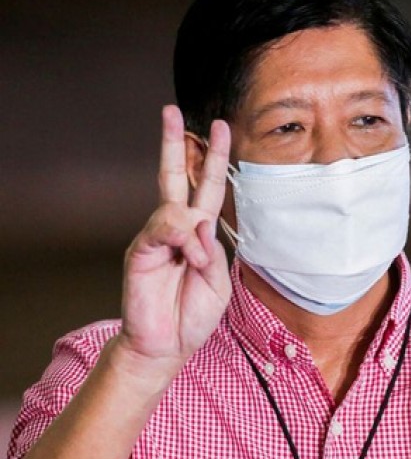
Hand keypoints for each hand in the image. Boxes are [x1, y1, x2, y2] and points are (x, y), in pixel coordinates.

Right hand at [116, 105, 231, 378]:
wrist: (167, 346)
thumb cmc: (193, 314)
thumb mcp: (219, 282)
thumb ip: (214, 251)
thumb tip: (198, 222)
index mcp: (200, 233)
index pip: (207, 187)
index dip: (215, 158)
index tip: (221, 128)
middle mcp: (176, 229)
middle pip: (175, 176)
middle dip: (176, 142)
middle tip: (173, 111)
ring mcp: (156, 237)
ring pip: (176, 208)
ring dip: (195, 233)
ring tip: (197, 264)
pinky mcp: (140, 250)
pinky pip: (164, 229)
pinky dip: (183, 243)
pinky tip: (188, 261)